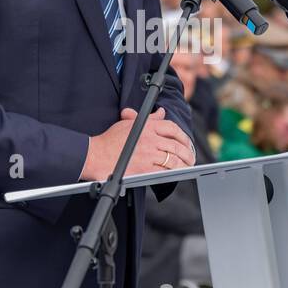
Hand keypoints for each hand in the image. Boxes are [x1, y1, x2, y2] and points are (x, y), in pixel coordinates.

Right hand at [80, 108, 194, 180]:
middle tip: (191, 157)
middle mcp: (149, 139)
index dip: (183, 136)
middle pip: (176, 145)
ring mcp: (148, 154)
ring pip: (173, 159)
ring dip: (183, 164)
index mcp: (147, 126)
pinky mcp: (144, 168)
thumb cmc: (109, 140)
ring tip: (187, 166)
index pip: (171, 128)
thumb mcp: (129, 124)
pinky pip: (164, 170)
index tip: (187, 142)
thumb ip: (148, 119)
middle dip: (187, 152)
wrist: (96, 155)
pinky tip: (176, 174)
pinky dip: (173, 172)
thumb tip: (161, 113)